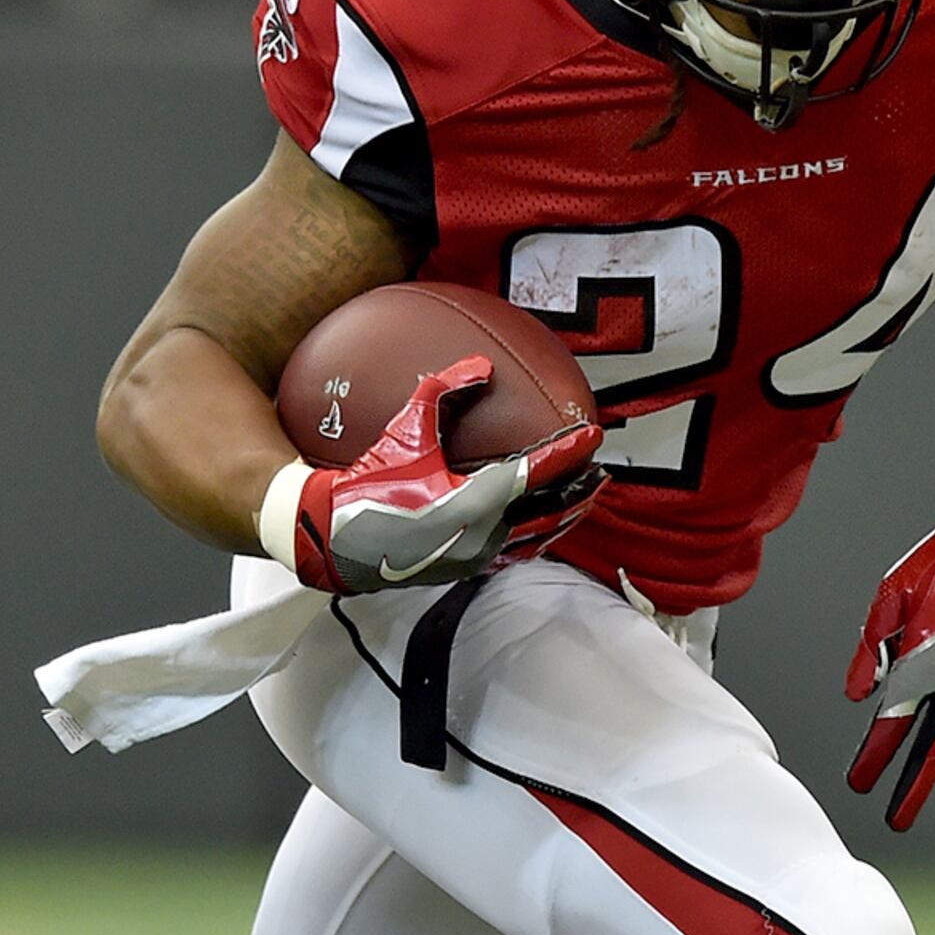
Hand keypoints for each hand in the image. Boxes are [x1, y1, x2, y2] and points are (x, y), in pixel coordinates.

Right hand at [285, 360, 602, 594]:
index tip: (593, 434)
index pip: (538, 471)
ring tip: (582, 500)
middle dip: (579, 490)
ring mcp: (477, 555)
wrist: (334, 537)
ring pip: (536, 535)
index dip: (569, 451)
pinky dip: (536, 534)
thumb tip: (480, 366)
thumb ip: (444, 391)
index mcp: (476, 500)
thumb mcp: (405, 430)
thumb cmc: (368, 484)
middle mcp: (485, 532)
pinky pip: (514, 550)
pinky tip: (540, 525)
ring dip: (563, 515)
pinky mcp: (465, 568)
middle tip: (599, 471)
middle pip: (550, 511)